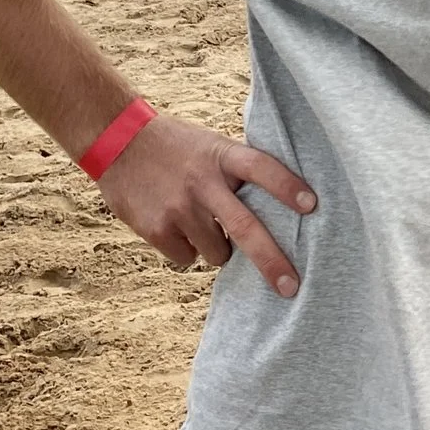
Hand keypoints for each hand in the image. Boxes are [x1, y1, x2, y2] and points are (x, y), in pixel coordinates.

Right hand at [96, 112, 315, 297]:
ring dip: (219, 248)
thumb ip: (238, 171)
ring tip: (202, 223)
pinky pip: (188, 258)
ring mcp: (179, 208)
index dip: (288, 187)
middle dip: (271, 261)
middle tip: (292, 287)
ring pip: (218, 253)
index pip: (262, 168)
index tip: (313, 206)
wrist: (117, 142)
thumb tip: (277, 209)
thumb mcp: (212, 146)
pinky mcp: (157, 229)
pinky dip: (187, 250)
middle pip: (245, 228)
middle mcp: (203, 182)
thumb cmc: (176, 147)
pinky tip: (175, 226)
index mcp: (221, 156)